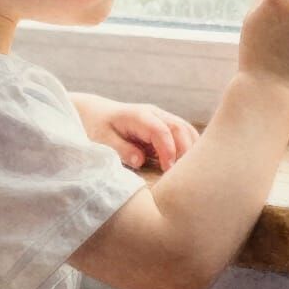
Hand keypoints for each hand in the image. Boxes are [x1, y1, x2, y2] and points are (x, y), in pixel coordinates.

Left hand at [70, 93, 200, 171]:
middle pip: (179, 128)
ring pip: (186, 129)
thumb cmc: (98, 127)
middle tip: (183, 175)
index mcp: (139, 116)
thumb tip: (140, 160)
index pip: (161, 130)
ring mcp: (162, 118)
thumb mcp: (102, 140)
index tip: (168, 170)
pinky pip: (184, 133)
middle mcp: (154, 114)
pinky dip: (189, 147)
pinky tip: (187, 165)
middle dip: (185, 151)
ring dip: (191, 149)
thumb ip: (121, 149)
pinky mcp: (165, 125)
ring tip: (188, 172)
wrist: (96, 113)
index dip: (168, 150)